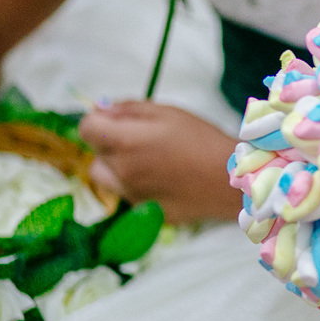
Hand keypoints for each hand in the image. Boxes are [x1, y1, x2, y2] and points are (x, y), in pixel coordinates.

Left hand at [79, 101, 242, 223]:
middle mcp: (121, 171)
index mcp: (125, 142)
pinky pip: (128, 196)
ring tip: (148, 163)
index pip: (86, 129)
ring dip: (117, 169)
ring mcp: (131, 196)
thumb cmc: (203, 139)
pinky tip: (163, 181)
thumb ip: (130, 108)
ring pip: (106, 180)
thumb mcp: (169, 112)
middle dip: (109, 146)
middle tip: (139, 142)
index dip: (98, 121)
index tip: (117, 121)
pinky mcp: (144, 212)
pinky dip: (137, 187)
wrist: (233, 179)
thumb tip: (102, 110)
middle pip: (94, 156)